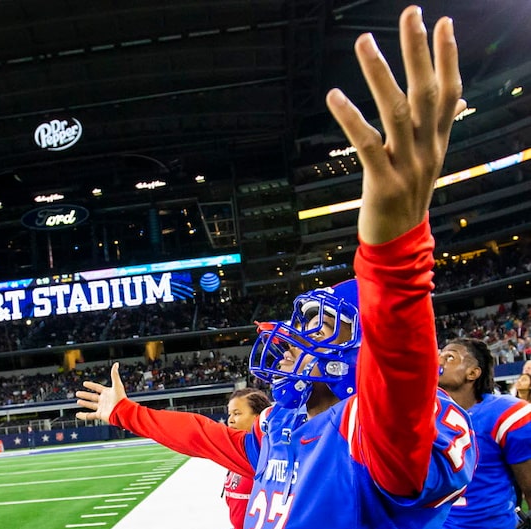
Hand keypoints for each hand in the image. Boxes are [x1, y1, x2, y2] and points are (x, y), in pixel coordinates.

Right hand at [75, 362, 126, 422]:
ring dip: (84, 403)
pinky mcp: (100, 415)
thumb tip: (116, 364)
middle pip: (92, 397)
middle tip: (78, 393)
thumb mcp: (117, 384)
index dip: (91, 385)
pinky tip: (78, 414)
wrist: (122, 411)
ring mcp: (102, 408)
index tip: (85, 383)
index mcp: (107, 393)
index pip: (97, 388)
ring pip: (91, 405)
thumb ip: (115, 374)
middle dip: (85, 395)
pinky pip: (90, 416)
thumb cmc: (121, 398)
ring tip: (78, 401)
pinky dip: (83, 416)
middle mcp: (104, 400)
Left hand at [326, 5, 464, 244]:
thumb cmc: (407, 196)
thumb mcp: (428, 159)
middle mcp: (427, 149)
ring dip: (380, 74)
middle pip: (427, 92)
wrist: (399, 244)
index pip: (449, 92)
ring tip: (365, 41)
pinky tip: (334, 95)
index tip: (444, 22)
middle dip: (419, 51)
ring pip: (397, 112)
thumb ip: (436, 126)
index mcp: (438, 141)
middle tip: (412, 12)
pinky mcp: (382, 183)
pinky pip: (366, 144)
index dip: (447, 57)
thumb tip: (456, 96)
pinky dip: (351, 118)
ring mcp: (407, 166)